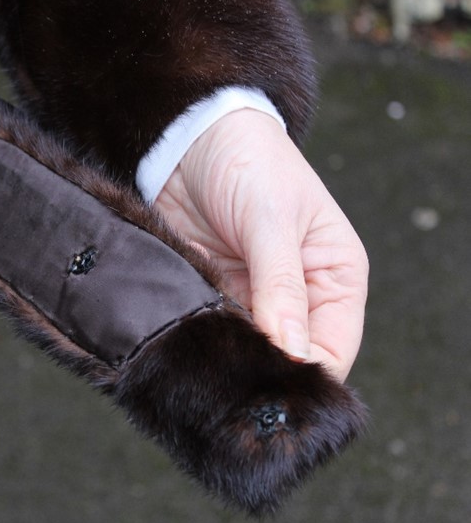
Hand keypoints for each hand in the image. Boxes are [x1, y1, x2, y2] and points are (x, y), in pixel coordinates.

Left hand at [154, 109, 367, 381]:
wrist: (192, 138)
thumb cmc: (250, 163)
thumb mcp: (272, 221)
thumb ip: (281, 286)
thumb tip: (293, 352)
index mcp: (336, 279)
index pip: (332, 351)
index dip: (303, 373)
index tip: (267, 384)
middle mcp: (300, 297)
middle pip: (287, 359)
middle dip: (260, 367)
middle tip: (228, 371)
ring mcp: (254, 299)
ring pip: (245, 350)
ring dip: (225, 351)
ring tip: (204, 345)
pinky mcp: (215, 294)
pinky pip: (211, 330)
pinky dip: (199, 333)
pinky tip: (187, 325)